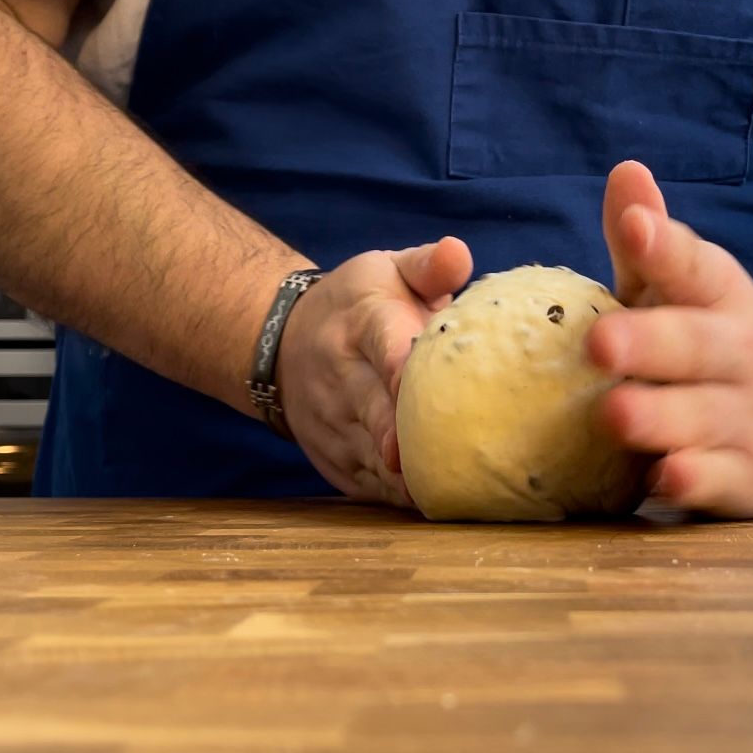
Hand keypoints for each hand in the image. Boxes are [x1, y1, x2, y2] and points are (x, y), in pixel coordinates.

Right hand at [275, 237, 472, 504]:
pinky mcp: (337, 464)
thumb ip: (427, 266)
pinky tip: (447, 500)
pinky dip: (406, 498)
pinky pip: (374, 490)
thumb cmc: (358, 303)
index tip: (442, 395)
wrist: (282, 342)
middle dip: (413, 441)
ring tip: (470, 490)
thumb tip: (457, 252)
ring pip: (376, 463)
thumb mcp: (387, 269)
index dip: (412, 377)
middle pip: (379, 417)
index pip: (389, 352)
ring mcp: (333, 429)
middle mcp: (342, 381)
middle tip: (458, 460)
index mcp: (363, 326)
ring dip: (416, 478)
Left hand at [589, 162, 752, 517]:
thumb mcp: (679, 287)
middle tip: (600, 341)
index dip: (665, 247)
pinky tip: (661, 479)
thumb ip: (648, 238)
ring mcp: (752, 418)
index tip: (636, 225)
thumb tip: (625, 171)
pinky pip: (722, 483)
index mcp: (723, 298)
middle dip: (651, 343)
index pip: (698, 266)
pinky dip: (695, 483)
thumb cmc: (706, 337)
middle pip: (699, 346)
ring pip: (707, 418)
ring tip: (614, 413)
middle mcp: (745, 354)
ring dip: (661, 417)